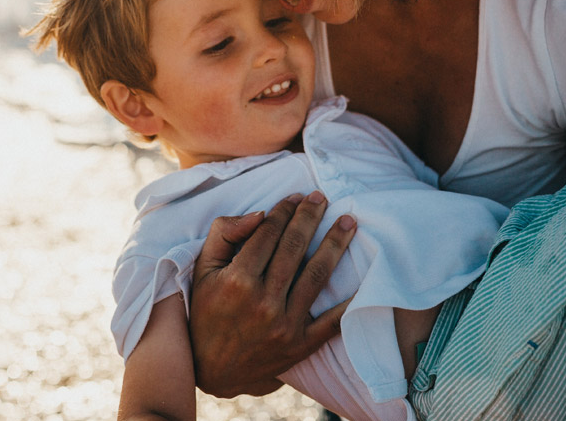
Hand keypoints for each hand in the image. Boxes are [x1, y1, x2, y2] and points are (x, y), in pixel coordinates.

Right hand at [188, 191, 356, 397]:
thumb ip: (224, 234)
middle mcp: (263, 301)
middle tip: (322, 197)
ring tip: (348, 222)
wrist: (212, 369)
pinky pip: (331, 321)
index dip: (284, 210)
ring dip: (335, 245)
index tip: (295, 196)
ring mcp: (284, 325)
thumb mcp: (202, 269)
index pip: (268, 234)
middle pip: (294, 248)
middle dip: (310, 217)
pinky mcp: (300, 345)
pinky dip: (350, 301)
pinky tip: (363, 278)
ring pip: (316, 276)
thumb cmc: (205, 311)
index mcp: (237, 280)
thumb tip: (259, 214)